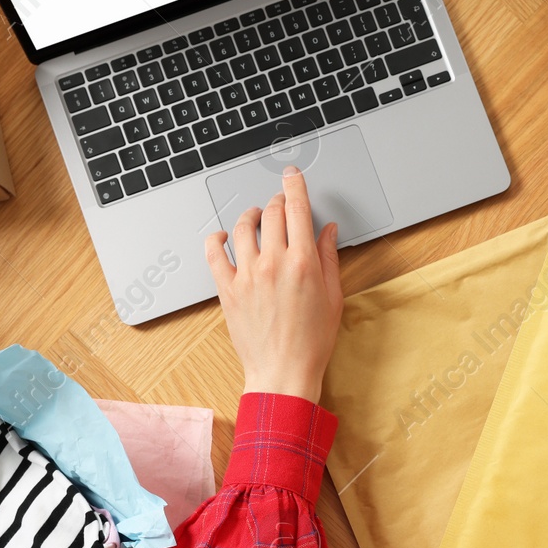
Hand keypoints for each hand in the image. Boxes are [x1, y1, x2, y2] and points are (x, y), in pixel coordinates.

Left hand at [205, 166, 342, 403]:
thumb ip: (328, 257)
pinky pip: (214, 253)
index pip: (297, 208)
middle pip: (272, 213)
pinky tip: (224, 236)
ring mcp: (247, 275)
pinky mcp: (228, 289)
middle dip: (277, 201)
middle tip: (280, 203)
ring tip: (257, 216)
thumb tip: (327, 230)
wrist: (283, 372)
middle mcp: (273, 263)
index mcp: (303, 262)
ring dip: (251, 214)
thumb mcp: (332, 297)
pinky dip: (217, 238)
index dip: (294, 185)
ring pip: (244, 227)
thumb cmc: (311, 341)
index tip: (292, 174)